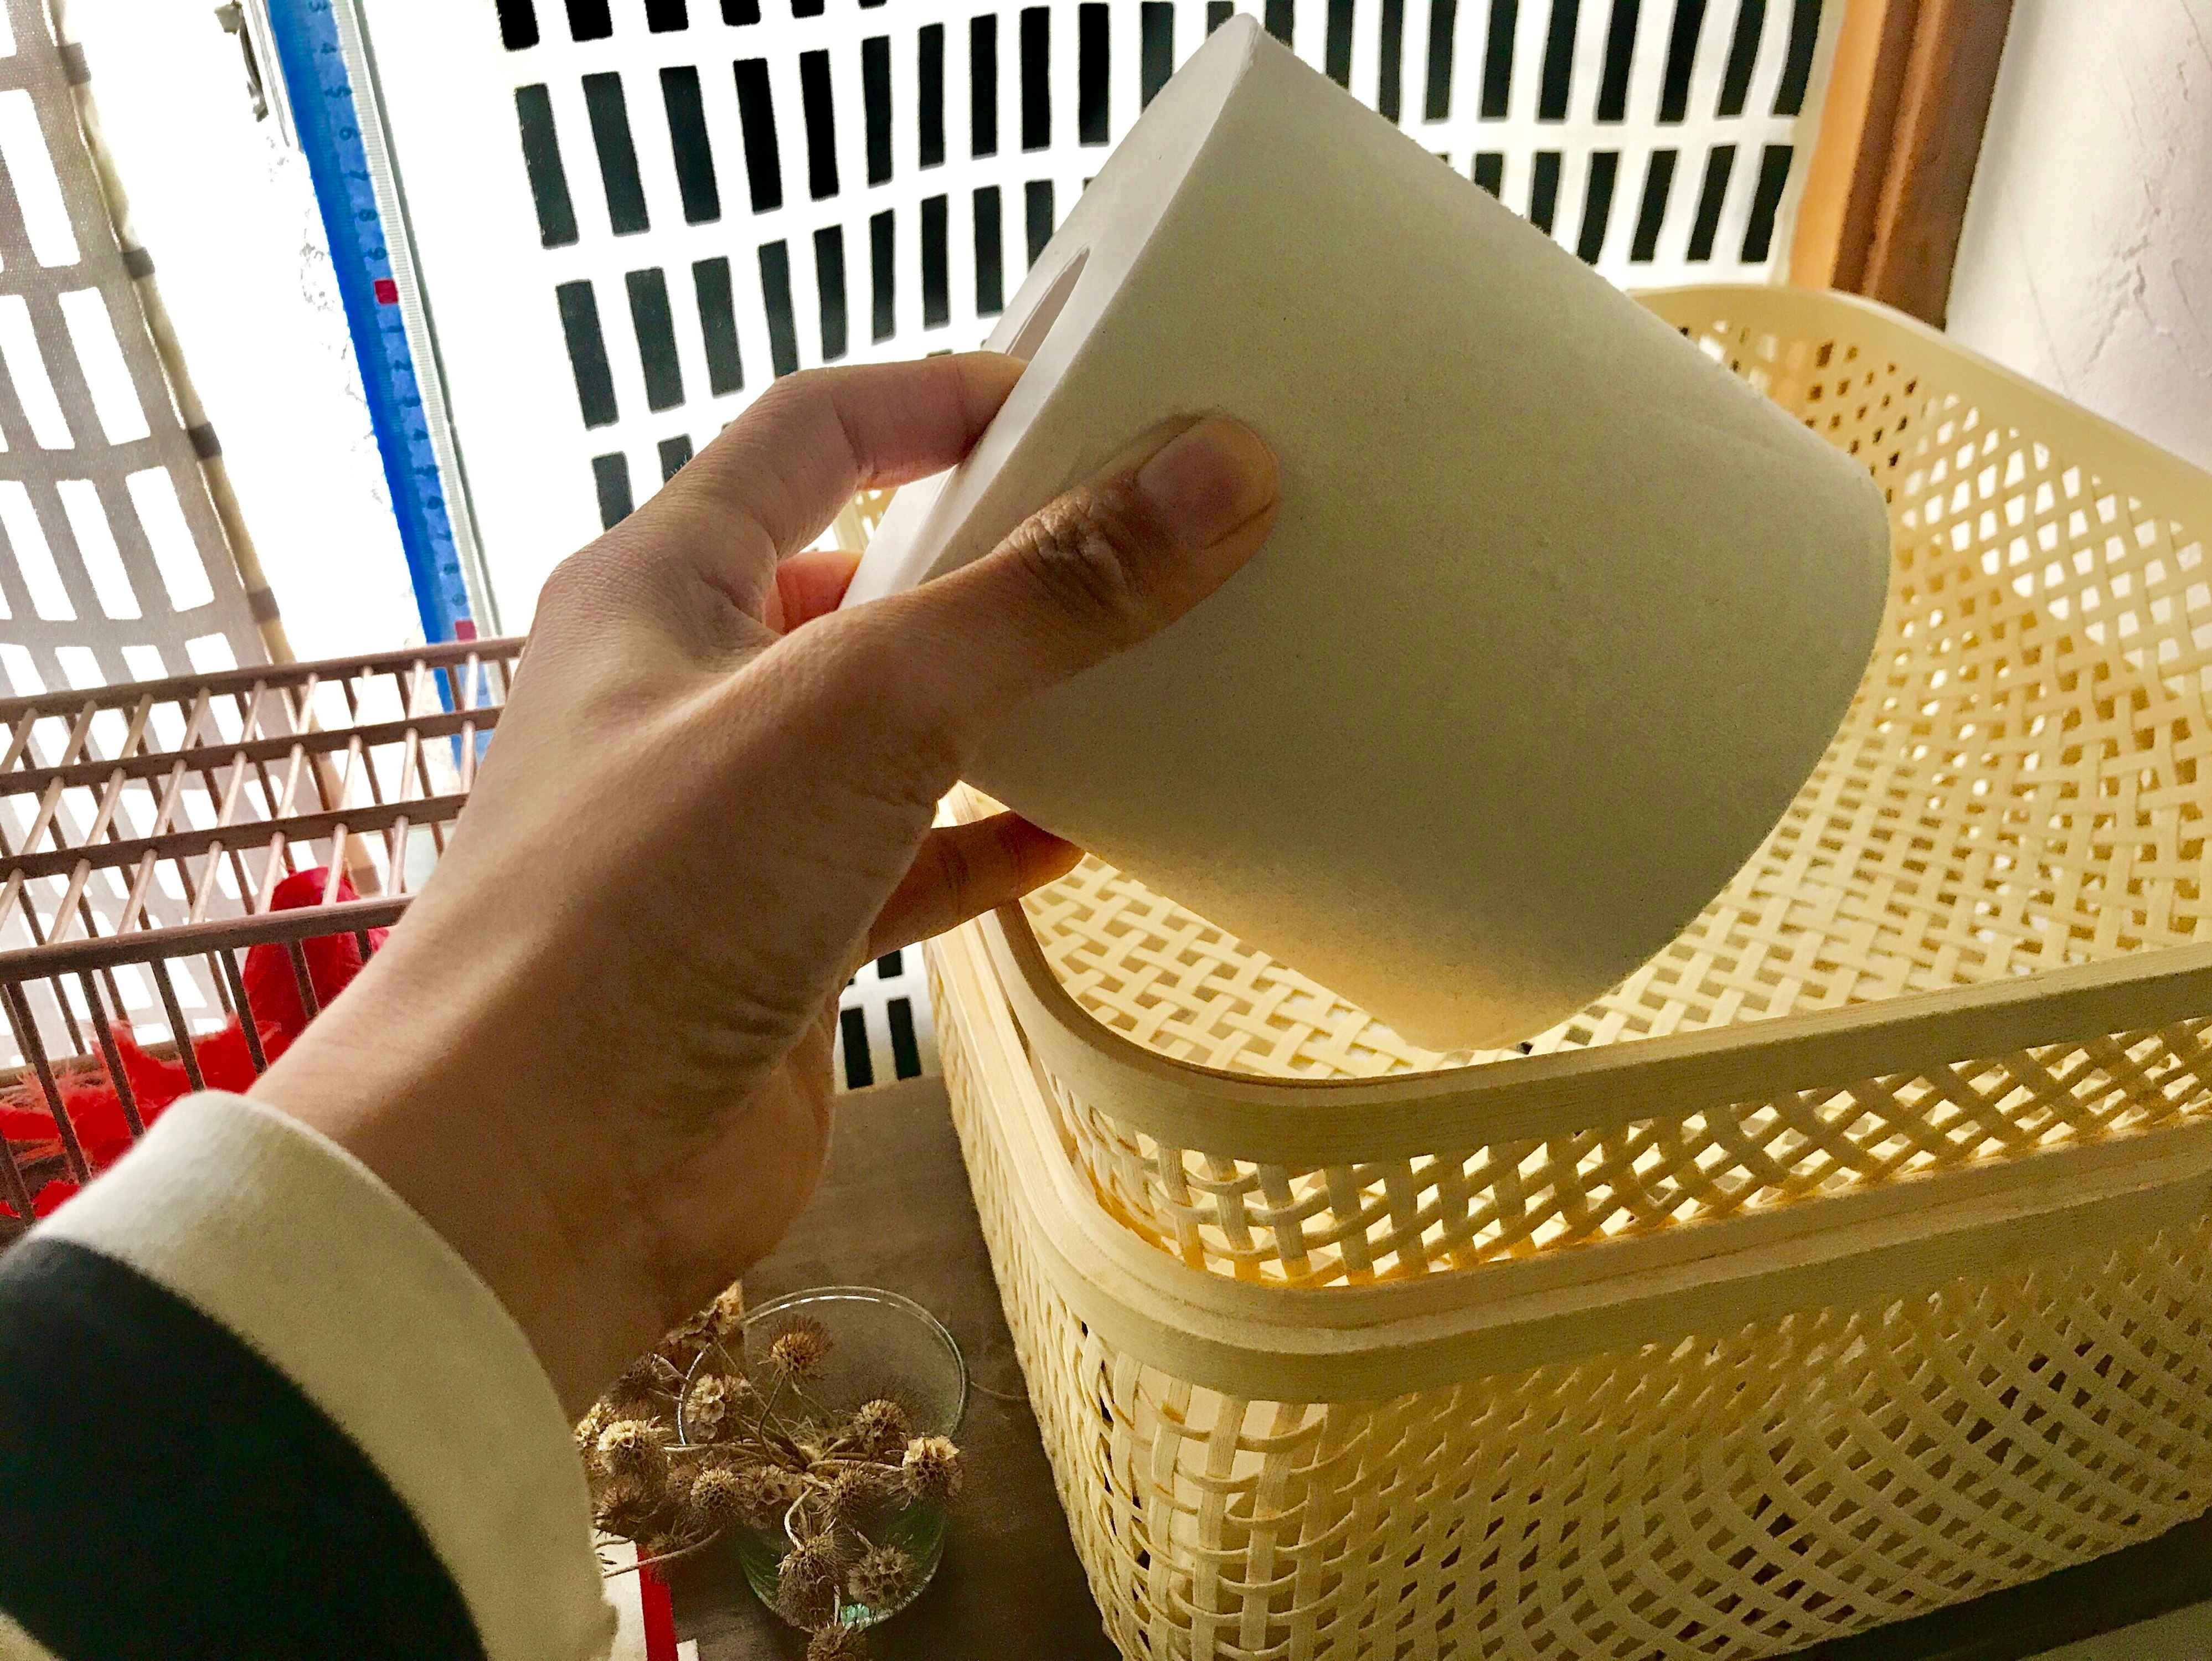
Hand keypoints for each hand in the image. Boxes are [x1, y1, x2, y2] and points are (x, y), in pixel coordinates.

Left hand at [251, 354, 1277, 1412]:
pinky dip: (989, 843)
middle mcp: (685, 691)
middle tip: (1140, 540)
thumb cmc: (646, 901)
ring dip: (1003, 701)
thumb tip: (1215, 468)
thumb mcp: (858, 708)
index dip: (939, 398)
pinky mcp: (777, 944)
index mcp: (661, 587)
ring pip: (890, 730)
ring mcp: (731, 825)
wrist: (532, 1178)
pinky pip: (905, 864)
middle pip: (859, 582)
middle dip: (990, 555)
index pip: (811, 436)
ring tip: (1143, 672)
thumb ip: (1037, 594)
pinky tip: (1083, 833)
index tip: (1084, 395)